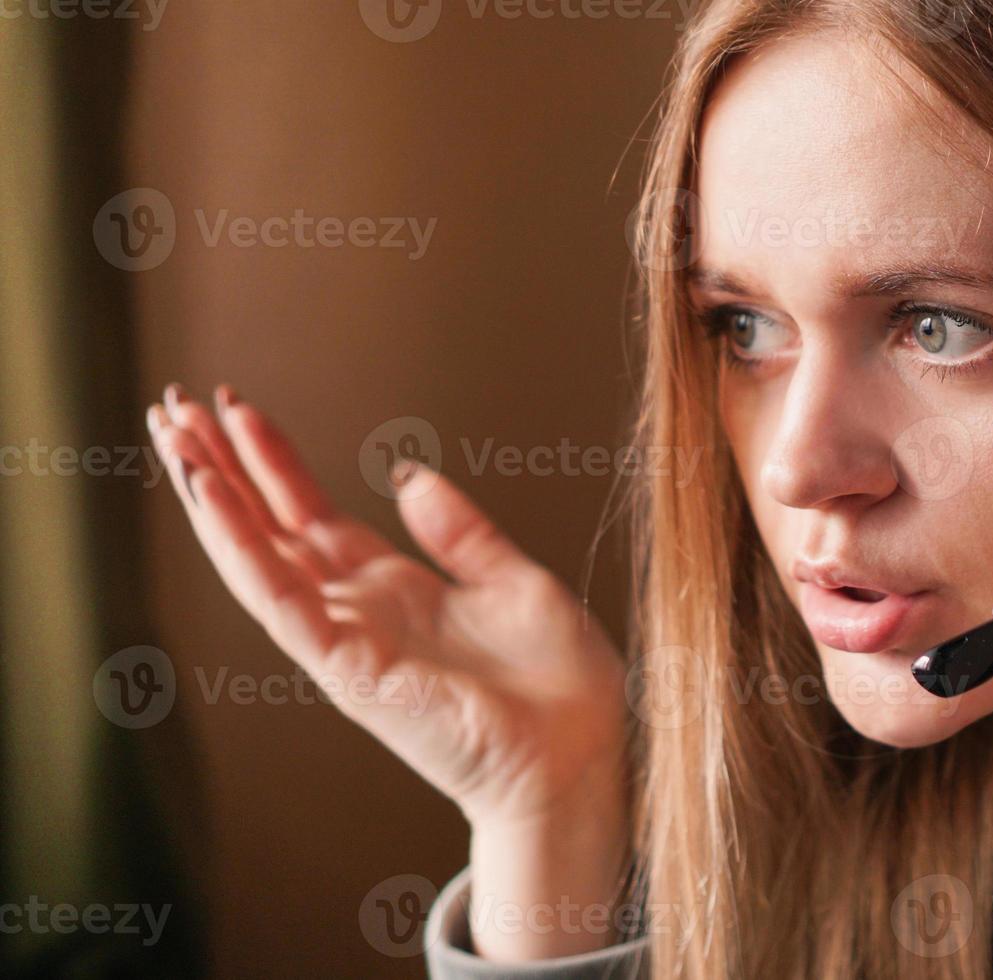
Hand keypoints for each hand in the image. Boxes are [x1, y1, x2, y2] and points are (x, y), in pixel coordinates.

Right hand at [146, 384, 629, 832]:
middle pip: (270, 528)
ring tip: (172, 434)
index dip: (273, 463)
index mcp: (395, 589)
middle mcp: (359, 612)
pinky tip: (210, 494)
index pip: (312, 515)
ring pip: (258, 558)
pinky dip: (241, 547)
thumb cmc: (557, 685)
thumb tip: (408, 474)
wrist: (579, 754)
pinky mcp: (348, 667)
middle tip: (173, 405)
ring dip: (212, 497)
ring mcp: (346, 640)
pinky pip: (281, 599)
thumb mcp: (514, 580)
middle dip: (222, 467)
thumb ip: (460, 532)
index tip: (236, 408)